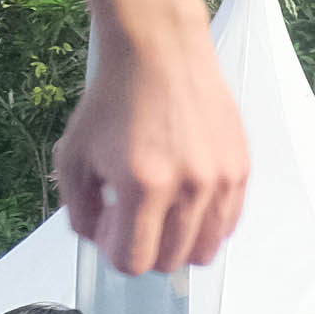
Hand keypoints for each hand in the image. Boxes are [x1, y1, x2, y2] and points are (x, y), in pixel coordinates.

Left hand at [54, 15, 250, 276]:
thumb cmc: (111, 101)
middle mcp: (188, 188)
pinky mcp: (241, 169)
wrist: (161, 53)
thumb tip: (102, 241)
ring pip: (206, 249)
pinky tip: (188, 202)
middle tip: (134, 220)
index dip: (115, 254)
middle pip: (171, 260)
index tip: (109, 228)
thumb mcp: (73, 156)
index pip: (134, 260)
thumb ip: (79, 210)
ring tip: (164, 215)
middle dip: (146, 251)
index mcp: (141, 186)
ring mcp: (221, 180)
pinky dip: (207, 226)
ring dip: (179, 244)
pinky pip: (229, 223)